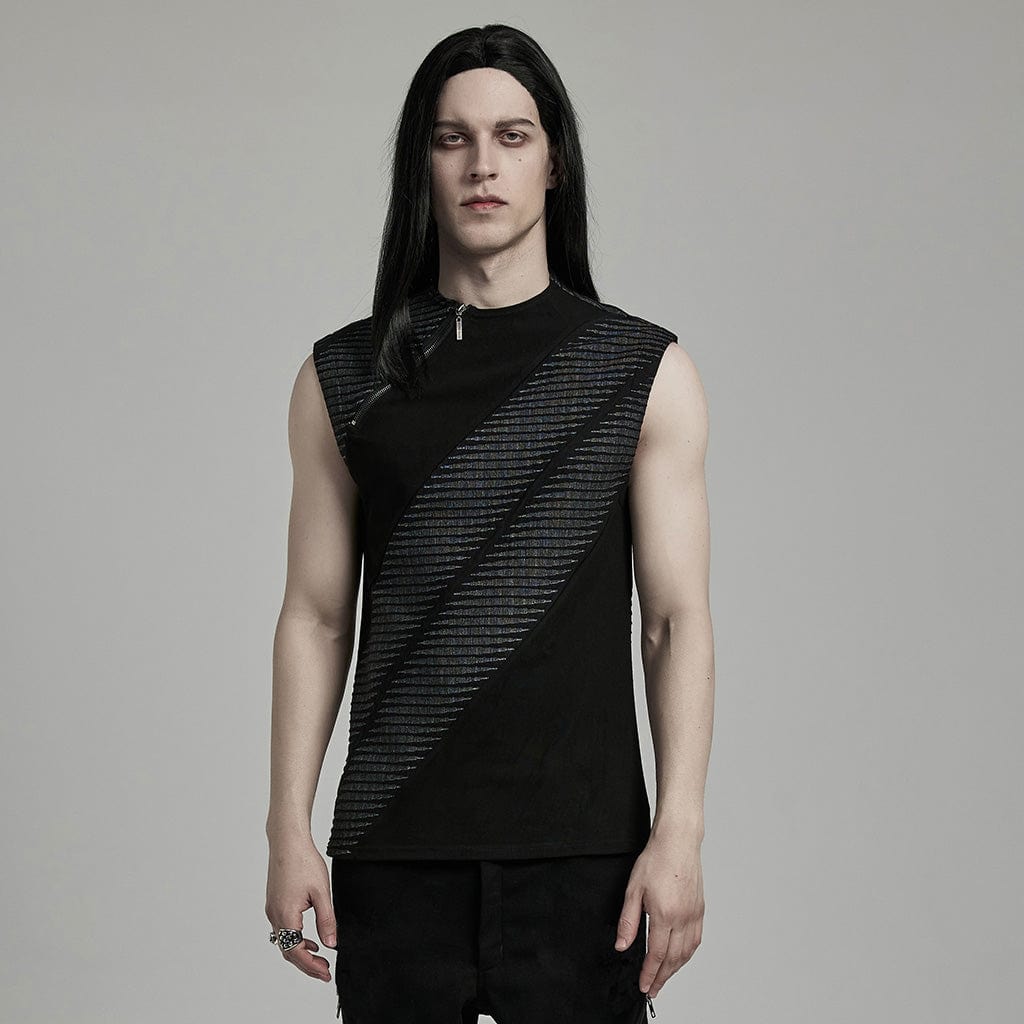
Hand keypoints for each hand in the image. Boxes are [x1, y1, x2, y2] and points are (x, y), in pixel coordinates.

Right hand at [265, 832, 336, 982]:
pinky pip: (283, 930)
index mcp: (286, 915)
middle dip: (306, 964)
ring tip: (320, 958)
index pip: (296, 952)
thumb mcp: (322, 892)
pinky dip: (296, 939)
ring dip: (300, 953)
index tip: (326, 973)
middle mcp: (274, 916)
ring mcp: (272, 910)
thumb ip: (327, 920)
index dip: (311, 967)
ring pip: (284, 942)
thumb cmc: (304, 862)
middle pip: (288, 951)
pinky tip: (310, 939)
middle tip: (325, 971)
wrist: (288, 841)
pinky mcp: (274, 903)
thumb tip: (331, 944)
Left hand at [614, 831, 703, 1000]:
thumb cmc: (655, 860)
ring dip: (675, 969)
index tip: (644, 987)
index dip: (650, 974)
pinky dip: (687, 955)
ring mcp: (694, 915)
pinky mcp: (700, 909)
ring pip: (687, 953)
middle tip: (653, 990)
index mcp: (665, 914)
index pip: (656, 955)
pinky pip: (696, 940)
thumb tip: (622, 945)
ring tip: (664, 978)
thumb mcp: (633, 889)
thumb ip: (628, 920)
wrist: (678, 842)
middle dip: (662, 978)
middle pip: (673, 959)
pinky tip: (680, 958)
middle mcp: (683, 918)